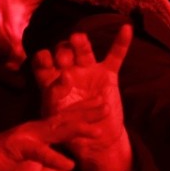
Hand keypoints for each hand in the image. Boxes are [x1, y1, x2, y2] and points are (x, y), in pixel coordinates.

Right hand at [0, 100, 107, 170]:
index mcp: (40, 134)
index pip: (65, 122)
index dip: (84, 114)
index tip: (104, 108)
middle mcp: (35, 130)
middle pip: (64, 118)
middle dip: (86, 111)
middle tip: (106, 105)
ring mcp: (25, 136)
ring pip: (54, 129)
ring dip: (76, 128)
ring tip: (96, 131)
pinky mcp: (15, 147)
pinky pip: (38, 152)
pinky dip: (53, 157)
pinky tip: (69, 164)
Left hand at [31, 25, 133, 170]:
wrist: (98, 141)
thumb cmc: (72, 131)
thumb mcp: (57, 117)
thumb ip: (56, 97)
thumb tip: (64, 77)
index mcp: (52, 82)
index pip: (43, 63)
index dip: (43, 59)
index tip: (46, 61)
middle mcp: (69, 72)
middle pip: (63, 52)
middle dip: (62, 53)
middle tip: (64, 61)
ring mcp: (89, 71)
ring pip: (83, 51)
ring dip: (80, 43)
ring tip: (77, 40)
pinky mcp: (108, 75)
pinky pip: (115, 57)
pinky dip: (121, 43)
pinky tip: (126, 29)